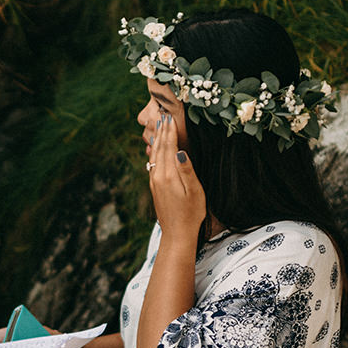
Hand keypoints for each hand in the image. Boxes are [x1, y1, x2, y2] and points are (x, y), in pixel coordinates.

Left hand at [147, 112, 205, 239]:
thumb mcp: (195, 191)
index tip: (170, 116)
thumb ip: (187, 170)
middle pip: (159, 148)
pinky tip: (155, 147)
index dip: (170, 131)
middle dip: (162, 131)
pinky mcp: (154, 186)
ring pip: (154, 155)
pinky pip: (152, 163)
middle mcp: (158, 176)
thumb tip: (180, 151)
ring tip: (159, 125)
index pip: (169, 147)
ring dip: (157, 139)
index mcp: (168, 175)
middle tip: (162, 114)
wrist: (177, 233)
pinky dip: (154, 151)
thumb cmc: (191, 213)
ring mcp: (154, 181)